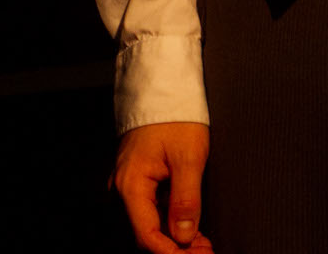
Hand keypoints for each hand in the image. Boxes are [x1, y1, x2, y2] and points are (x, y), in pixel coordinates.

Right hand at [111, 122, 210, 252]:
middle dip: (175, 249)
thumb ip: (186, 199)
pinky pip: (150, 211)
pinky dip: (170, 223)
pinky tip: (191, 227)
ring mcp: (128, 185)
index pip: (147, 235)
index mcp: (130, 184)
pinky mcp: (137, 181)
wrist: (163, 89)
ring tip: (203, 243)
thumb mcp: (188, 157)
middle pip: (145, 234)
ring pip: (148, 224)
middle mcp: (122, 188)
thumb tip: (185, 236)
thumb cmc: (175, 117)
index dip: (173, 253)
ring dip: (174, 239)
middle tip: (206, 251)